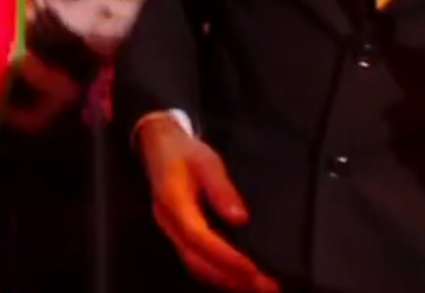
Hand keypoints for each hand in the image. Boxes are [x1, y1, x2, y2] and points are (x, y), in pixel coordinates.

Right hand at [138, 116, 277, 292]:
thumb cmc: (184, 152)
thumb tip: (240, 218)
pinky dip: (217, 273)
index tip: (253, 269)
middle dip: (230, 277)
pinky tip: (237, 278)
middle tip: (266, 287)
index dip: (225, 256)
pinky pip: (195, 260)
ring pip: (195, 264)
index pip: (199, 237)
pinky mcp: (178, 234)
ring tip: (257, 287)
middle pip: (197, 260)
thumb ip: (222, 189)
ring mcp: (171, 231)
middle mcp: (169, 223)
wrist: (158, 145)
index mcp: (174, 202)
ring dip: (226, 280)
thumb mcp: (207, 161)